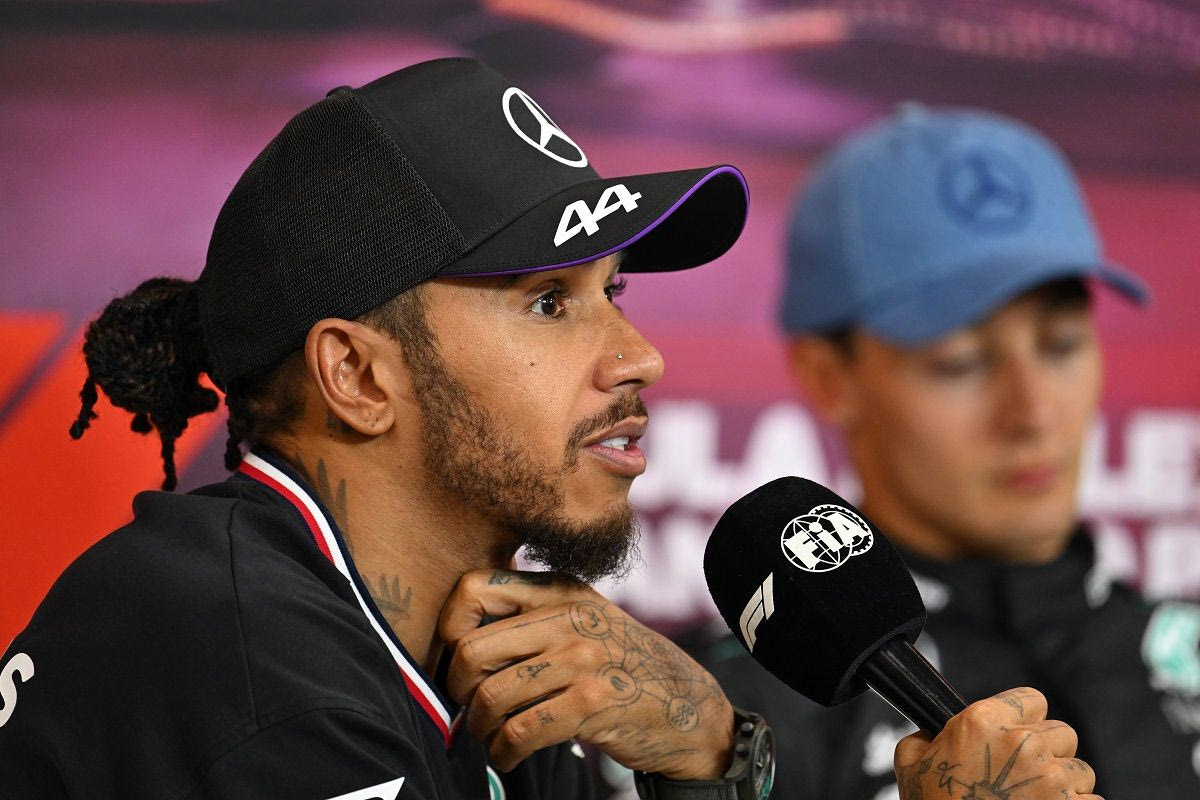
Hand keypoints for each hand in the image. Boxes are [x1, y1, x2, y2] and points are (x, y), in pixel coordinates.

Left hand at [439, 569, 732, 777]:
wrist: (686, 705)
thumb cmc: (621, 664)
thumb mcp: (583, 619)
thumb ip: (532, 615)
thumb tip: (453, 636)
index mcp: (559, 589)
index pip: (473, 589)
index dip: (448, 628)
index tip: (455, 661)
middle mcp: (569, 617)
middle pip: (471, 650)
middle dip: (458, 689)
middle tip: (469, 707)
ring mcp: (583, 659)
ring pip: (491, 696)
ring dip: (481, 728)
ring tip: (490, 736)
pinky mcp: (593, 703)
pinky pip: (520, 731)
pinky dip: (504, 751)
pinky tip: (508, 755)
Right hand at [894, 687, 1098, 798]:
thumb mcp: (911, 763)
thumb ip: (926, 738)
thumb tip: (930, 734)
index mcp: (984, 722)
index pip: (1033, 700)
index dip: (1027, 718)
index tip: (1020, 735)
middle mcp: (1023, 743)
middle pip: (1063, 733)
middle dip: (1049, 752)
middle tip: (1027, 775)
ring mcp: (1052, 779)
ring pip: (1080, 770)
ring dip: (1065, 784)